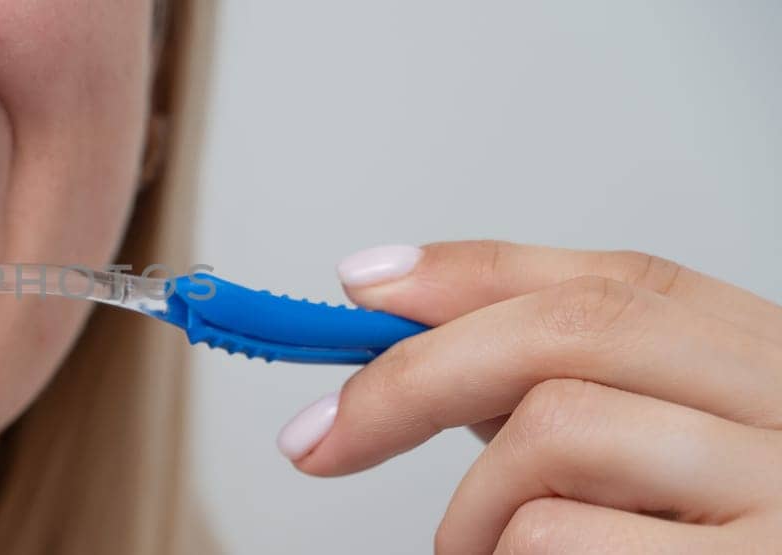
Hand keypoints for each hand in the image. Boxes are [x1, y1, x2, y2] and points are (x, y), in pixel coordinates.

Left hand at [276, 241, 781, 553]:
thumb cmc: (707, 552)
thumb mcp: (649, 458)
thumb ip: (557, 386)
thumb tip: (402, 315)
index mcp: (769, 367)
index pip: (618, 279)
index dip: (472, 274)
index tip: (361, 288)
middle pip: (573, 329)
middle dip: (414, 375)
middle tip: (317, 440)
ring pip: (554, 430)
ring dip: (473, 510)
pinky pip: (555, 536)